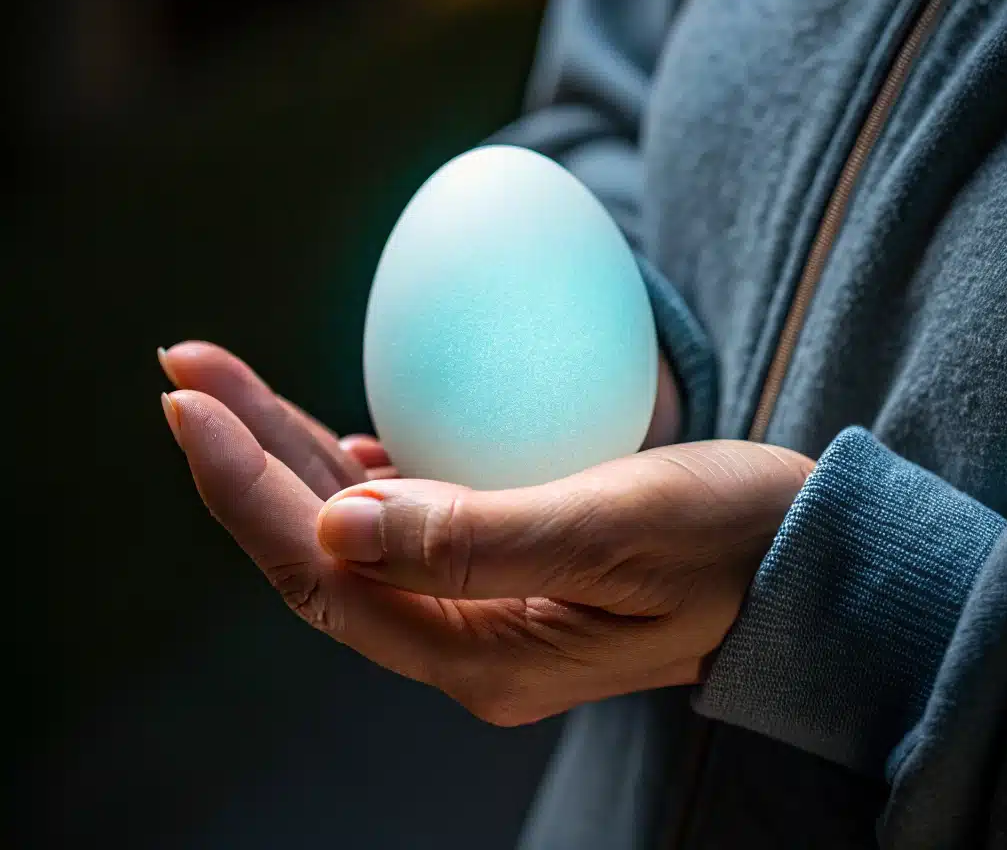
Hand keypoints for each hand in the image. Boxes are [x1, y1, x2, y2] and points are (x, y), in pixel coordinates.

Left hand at [159, 341, 813, 725]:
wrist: (804, 557)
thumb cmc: (731, 539)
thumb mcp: (615, 525)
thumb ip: (475, 536)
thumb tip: (337, 522)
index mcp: (483, 652)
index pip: (327, 574)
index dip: (248, 489)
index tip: (192, 403)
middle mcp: (467, 642)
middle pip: (322, 551)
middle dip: (246, 459)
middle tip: (185, 370)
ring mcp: (482, 609)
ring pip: (353, 532)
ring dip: (286, 454)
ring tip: (225, 385)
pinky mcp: (505, 571)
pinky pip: (403, 523)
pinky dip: (354, 470)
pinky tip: (333, 436)